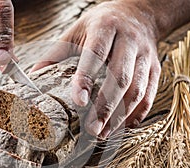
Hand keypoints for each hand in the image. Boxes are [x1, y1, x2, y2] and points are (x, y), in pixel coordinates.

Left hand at [31, 1, 160, 137]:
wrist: (140, 13)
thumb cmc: (102, 25)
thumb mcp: (76, 32)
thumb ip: (55, 54)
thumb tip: (33, 77)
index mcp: (105, 27)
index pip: (95, 54)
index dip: (87, 79)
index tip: (79, 102)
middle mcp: (129, 40)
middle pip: (120, 76)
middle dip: (106, 106)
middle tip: (92, 129)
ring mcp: (146, 55)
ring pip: (137, 89)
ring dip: (121, 115)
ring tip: (104, 133)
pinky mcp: (156, 68)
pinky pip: (150, 94)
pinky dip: (137, 113)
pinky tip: (123, 126)